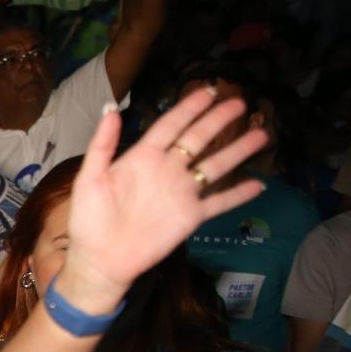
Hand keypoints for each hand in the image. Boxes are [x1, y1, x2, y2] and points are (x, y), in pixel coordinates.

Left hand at [59, 90, 264, 312]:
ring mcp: (180, 193)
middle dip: (218, 121)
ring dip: (238, 151)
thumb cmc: (89, 220)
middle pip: (198, 139)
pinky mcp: (190, 216)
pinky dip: (238, 194)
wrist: (100, 260)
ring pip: (215, 166)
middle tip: (240, 103)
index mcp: (142, 158)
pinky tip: (258, 185)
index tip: (210, 91)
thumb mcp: (90, 179)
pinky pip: (219, 202)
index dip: (189, 108)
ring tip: (261, 134)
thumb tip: (110, 108)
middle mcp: (166, 171)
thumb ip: (102, 145)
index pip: (171, 125)